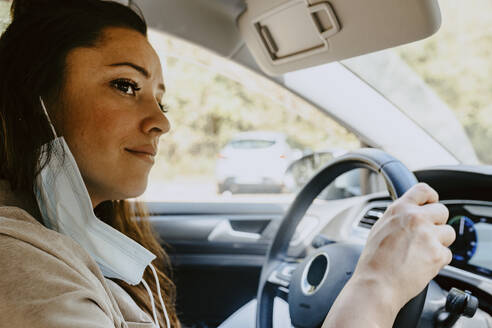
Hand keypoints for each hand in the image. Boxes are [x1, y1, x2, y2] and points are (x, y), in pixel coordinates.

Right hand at [354, 183, 455, 309]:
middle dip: (437, 223)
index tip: (431, 204)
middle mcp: (416, 218)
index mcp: (400, 209)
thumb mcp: (380, 228)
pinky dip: (438, 260)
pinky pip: (447, 253)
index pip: (423, 190)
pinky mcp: (438, 254)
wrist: (377, 283)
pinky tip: (422, 264)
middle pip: (442, 211)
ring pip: (449, 232)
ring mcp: (428, 236)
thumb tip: (410, 214)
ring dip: (439, 242)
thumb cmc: (374, 261)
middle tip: (425, 235)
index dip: (431, 197)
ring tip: (421, 252)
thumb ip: (399, 217)